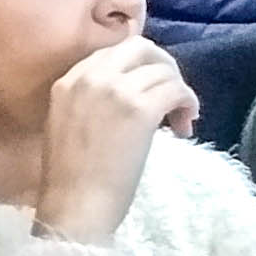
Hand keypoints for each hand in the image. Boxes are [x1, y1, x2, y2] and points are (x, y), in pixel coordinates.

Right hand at [29, 38, 196, 244]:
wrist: (74, 207)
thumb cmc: (70, 180)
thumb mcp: (67, 125)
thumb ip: (90, 101)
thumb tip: (128, 95)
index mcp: (69, 81)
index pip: (112, 53)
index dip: (139, 67)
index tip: (149, 89)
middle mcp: (91, 77)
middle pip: (140, 47)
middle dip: (162, 66)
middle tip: (172, 94)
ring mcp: (116, 90)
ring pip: (163, 69)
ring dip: (179, 90)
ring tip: (182, 118)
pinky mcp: (140, 109)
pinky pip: (176, 90)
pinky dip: (187, 103)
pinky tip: (185, 125)